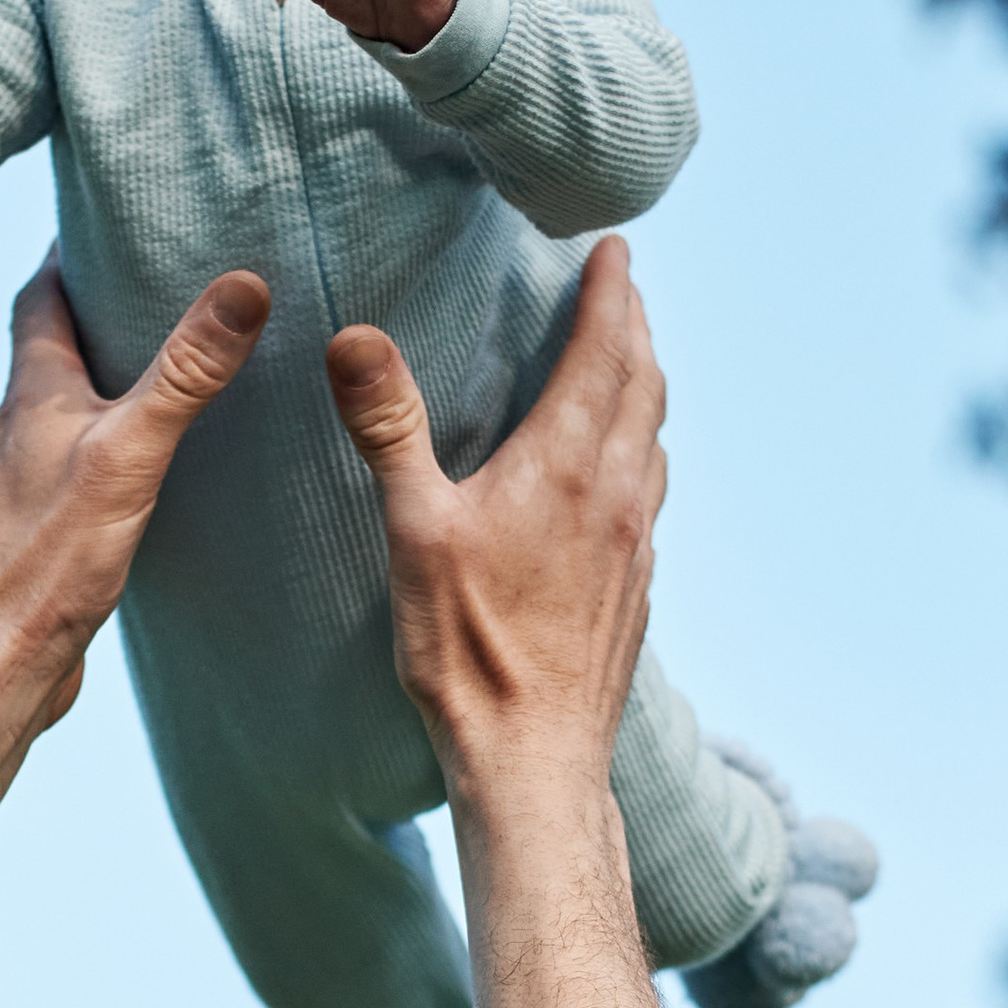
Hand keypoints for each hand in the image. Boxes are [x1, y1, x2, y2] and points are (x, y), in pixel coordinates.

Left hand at [0, 256, 270, 739]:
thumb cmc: (46, 561)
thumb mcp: (131, 453)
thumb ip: (185, 372)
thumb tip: (243, 286)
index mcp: (32, 393)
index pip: (41, 293)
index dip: (73, 250)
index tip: (115, 216)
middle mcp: (19, 426)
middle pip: (54, 342)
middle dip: (103, 305)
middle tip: (163, 277)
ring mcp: (26, 479)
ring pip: (68, 404)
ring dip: (111, 375)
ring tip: (172, 359)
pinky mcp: (41, 528)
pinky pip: (80, 459)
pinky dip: (115, 438)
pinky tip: (155, 461)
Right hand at [326, 235, 663, 790]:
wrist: (536, 758)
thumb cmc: (471, 650)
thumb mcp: (415, 529)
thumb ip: (390, 428)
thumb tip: (353, 341)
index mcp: (569, 465)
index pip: (606, 350)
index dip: (613, 291)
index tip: (615, 249)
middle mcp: (619, 494)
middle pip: (645, 386)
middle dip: (634, 327)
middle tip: (623, 290)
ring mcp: (635, 543)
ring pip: (654, 440)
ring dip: (643, 389)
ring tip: (624, 365)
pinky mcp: (635, 588)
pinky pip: (649, 495)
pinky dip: (639, 453)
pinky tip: (616, 474)